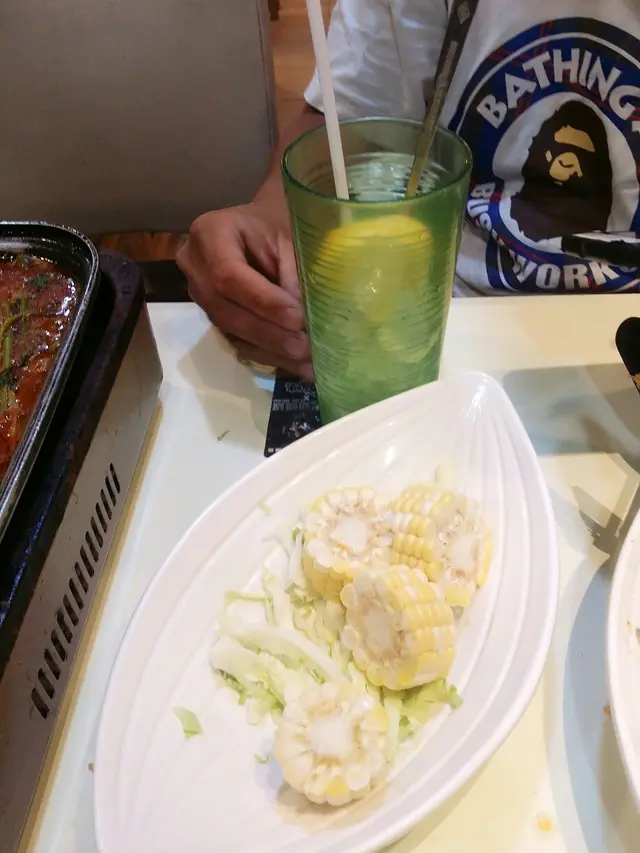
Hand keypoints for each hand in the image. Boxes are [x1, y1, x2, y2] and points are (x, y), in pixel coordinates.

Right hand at [177, 204, 312, 379]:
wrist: (267, 227)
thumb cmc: (280, 223)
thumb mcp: (291, 237)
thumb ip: (293, 276)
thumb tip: (304, 324)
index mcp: (209, 232)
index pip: (228, 276)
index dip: (263, 302)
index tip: (298, 318)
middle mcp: (195, 266)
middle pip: (225, 309)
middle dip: (268, 333)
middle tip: (305, 347)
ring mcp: (200, 295)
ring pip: (231, 330)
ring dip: (271, 350)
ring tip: (307, 362)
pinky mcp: (214, 316)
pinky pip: (237, 341)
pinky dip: (269, 354)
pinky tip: (297, 364)